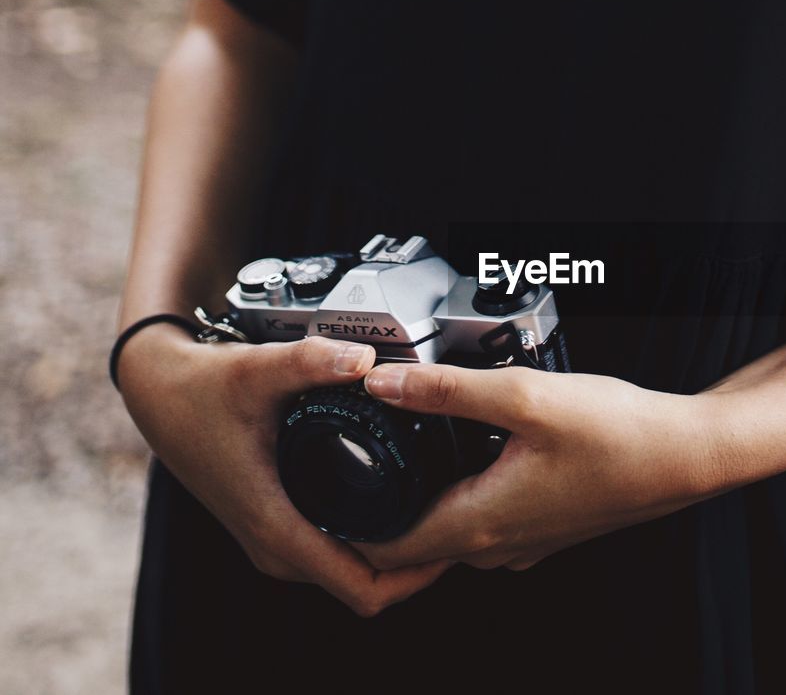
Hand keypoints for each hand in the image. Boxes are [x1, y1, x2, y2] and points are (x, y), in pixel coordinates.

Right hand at [117, 326, 448, 615]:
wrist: (160, 392)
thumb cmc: (201, 390)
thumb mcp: (256, 370)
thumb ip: (311, 362)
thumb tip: (365, 360)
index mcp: (279, 527)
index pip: (363, 588)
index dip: (417, 575)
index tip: (457, 541)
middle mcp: (278, 546)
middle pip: (366, 586)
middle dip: (419, 565)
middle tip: (462, 516)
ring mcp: (277, 540)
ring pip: (352, 572)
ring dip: (397, 555)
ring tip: (442, 509)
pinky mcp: (278, 525)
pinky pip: (337, 553)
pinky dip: (373, 542)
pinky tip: (402, 505)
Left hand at [353, 362, 722, 573]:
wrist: (686, 454)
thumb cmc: (620, 434)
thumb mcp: (524, 398)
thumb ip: (446, 391)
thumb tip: (381, 384)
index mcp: (481, 524)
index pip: (384, 551)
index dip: (344, 522)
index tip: (320, 484)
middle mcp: (498, 546)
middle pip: (410, 542)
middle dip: (376, 505)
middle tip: (354, 453)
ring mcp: (523, 541)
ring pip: (447, 529)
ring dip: (420, 497)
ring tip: (402, 446)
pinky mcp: (543, 525)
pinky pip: (482, 519)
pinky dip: (459, 492)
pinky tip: (467, 450)